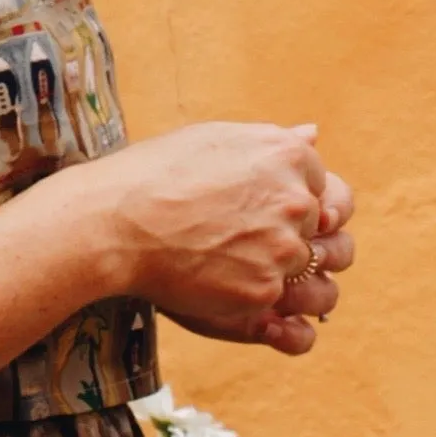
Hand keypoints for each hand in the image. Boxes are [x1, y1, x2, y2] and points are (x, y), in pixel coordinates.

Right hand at [80, 120, 354, 353]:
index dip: (288, 200)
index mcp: (288, 156)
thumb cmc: (154, 173)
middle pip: (320, 230)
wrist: (114, 222)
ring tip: (238, 268)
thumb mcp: (215, 139)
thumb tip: (313, 133)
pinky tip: (217, 282)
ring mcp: (283, 248)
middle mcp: (296, 201)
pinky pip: (278, 303)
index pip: (321, 186)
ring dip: (283, 274)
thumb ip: (272, 142)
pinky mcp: (264, 290)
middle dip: (290, 237)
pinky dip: (254, 300)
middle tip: (241, 238)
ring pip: (309, 273)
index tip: (255, 207)